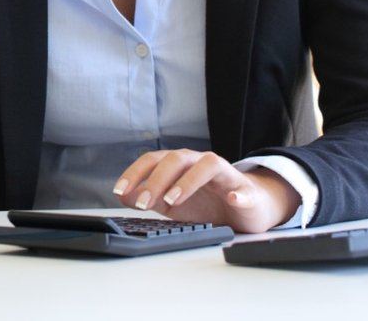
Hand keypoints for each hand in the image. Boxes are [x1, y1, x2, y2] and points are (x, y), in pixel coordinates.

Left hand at [112, 149, 299, 233]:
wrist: (247, 209)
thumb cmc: (207, 203)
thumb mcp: (172, 203)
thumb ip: (149, 197)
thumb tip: (123, 195)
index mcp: (180, 164)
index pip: (153, 160)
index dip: (135, 173)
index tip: (120, 191)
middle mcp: (200, 162)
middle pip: (177, 159)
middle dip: (156, 180)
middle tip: (143, 203)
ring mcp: (225, 174)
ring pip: (208, 165)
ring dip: (188, 181)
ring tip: (173, 200)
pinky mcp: (246, 190)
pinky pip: (244, 190)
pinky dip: (239, 194)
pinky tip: (233, 200)